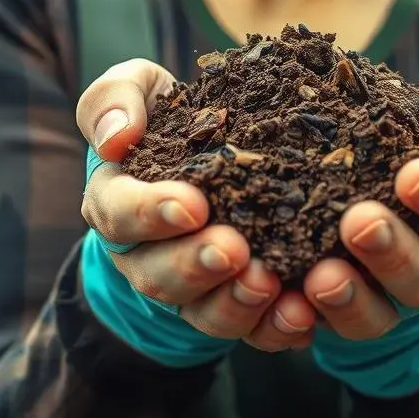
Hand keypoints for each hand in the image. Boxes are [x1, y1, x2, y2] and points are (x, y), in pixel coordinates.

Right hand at [77, 59, 316, 351]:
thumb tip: (117, 137)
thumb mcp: (139, 88)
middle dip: (195, 265)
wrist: (216, 147)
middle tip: (232, 250)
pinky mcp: (232, 304)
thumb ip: (117, 98)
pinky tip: (301, 315)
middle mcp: (145, 252)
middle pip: (156, 273)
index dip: (150, 213)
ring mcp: (189, 286)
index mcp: (117, 198)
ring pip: (201, 311)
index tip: (192, 204)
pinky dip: (274, 328)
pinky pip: (249, 329)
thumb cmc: (172, 114)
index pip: (117, 212)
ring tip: (268, 283)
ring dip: (234, 302)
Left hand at [304, 63, 418, 339]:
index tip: (414, 175)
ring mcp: (388, 295)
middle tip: (360, 222)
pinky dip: (302, 323)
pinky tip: (285, 303)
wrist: (368, 157)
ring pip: (379, 315)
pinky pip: (325, 328)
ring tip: (323, 276)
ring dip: (351, 300)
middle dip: (394, 253)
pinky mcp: (341, 310)